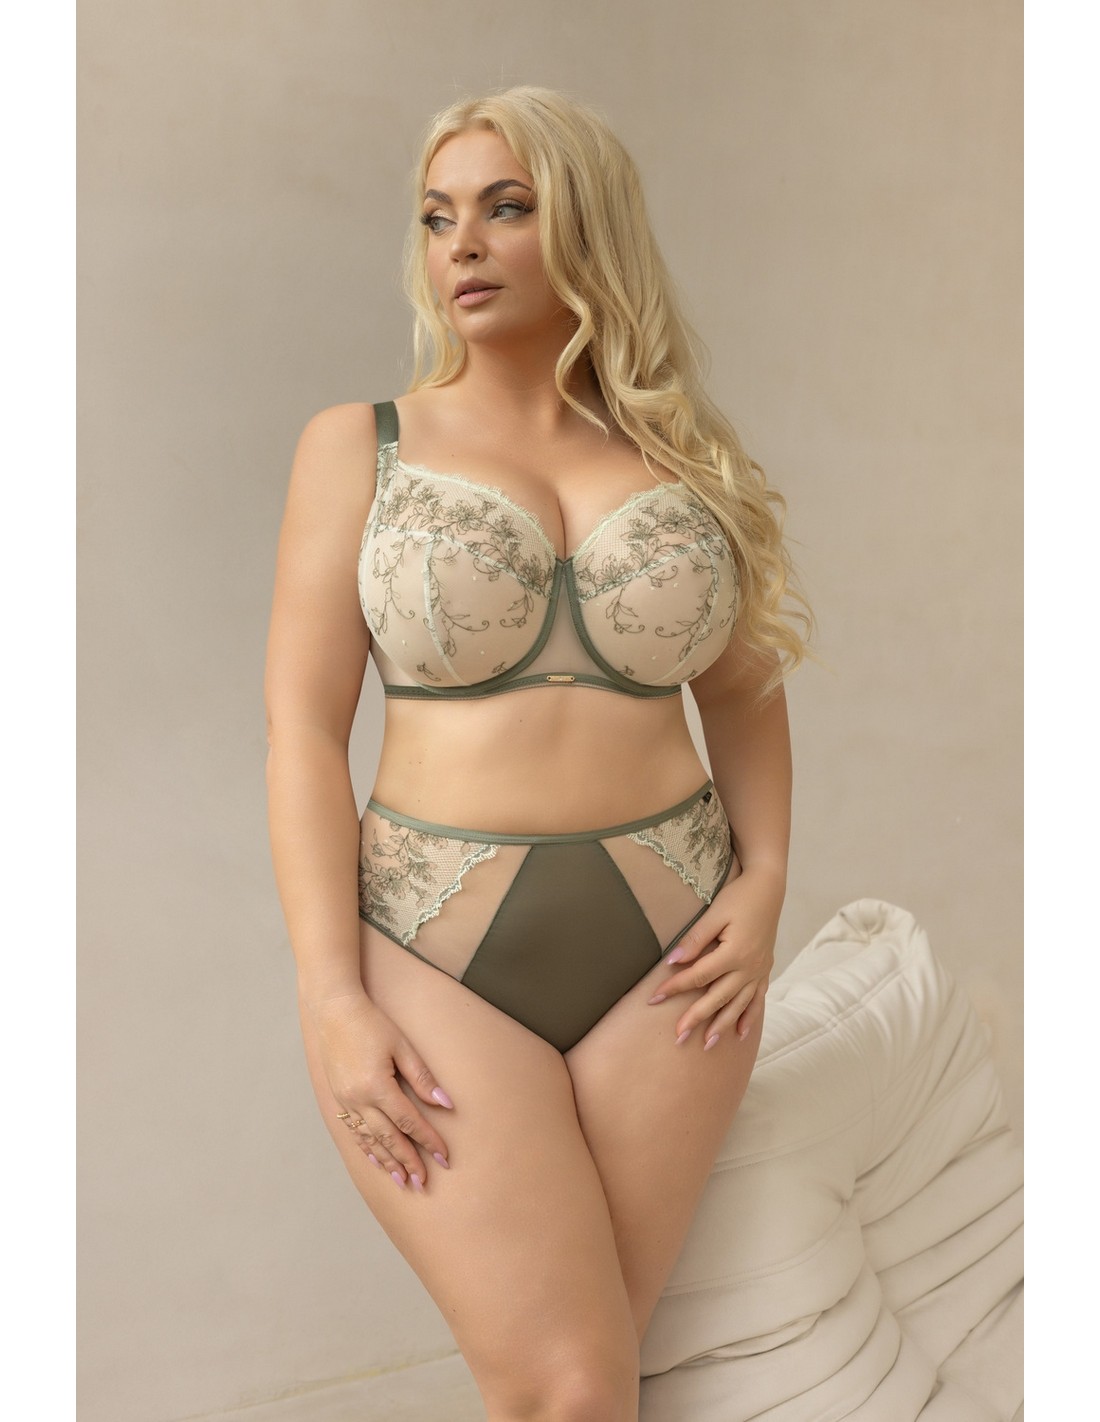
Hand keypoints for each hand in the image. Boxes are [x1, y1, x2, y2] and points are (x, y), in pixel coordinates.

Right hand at [307, 992, 454, 1190]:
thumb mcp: (402, 1046)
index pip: (409, 1122)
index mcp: (377, 1085)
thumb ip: (423, 1077)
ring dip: (387, 1161)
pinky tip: (376, 1160)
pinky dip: (366, 1148)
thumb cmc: (372, 1024)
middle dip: (407, 1161)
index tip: (444, 1158)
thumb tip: (446, 1104)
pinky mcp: (338, 1098)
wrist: (334, 1011)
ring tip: (402, 1180)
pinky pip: (353, 1131)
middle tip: (423, 1183)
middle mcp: (358, 1099)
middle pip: (388, 1138)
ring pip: (369, 1140)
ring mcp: (345, 1101)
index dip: (428, 1141)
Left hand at [647, 865, 782, 1048]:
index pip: (698, 976)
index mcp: (734, 953)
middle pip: (717, 998)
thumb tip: (673, 962)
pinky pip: (757, 999)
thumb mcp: (715, 913)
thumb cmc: (739, 897)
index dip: (674, 988)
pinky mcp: (764, 970)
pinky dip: (749, 1017)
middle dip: (696, 1018)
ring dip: (722, 1025)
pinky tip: (741, 1033)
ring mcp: (758, 971)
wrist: (769, 888)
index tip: (654, 998)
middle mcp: (748, 967)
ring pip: (738, 1004)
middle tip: (678, 1037)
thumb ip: (695, 939)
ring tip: (708, 1043)